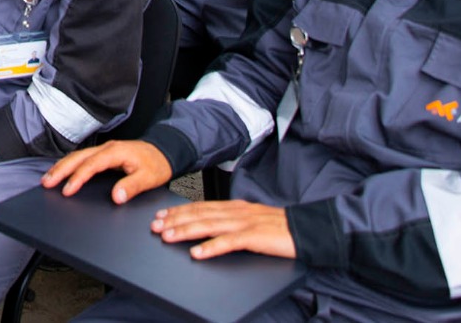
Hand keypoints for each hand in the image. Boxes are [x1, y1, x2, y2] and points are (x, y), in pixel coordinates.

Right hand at [42, 140, 172, 203]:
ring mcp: (105, 150)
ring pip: (78, 156)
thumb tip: (116, 196)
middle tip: (46, 182)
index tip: (67, 190)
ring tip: (48, 178)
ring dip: (62, 166)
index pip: (91, 165)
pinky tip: (63, 172)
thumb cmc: (157, 164)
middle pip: (78, 157)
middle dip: (60, 169)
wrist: (165, 151)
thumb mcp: (149, 178)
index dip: (77, 178)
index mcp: (116, 152)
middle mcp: (107, 148)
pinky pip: (83, 158)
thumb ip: (132, 186)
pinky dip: (70, 164)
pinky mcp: (105, 154)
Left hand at [151, 200, 295, 259]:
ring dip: (185, 231)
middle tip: (155, 225)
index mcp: (234, 207)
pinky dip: (211, 247)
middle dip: (174, 220)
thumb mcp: (250, 220)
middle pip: (199, 214)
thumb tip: (209, 227)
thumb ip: (231, 222)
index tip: (160, 215)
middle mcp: (235, 212)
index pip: (200, 207)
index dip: (178, 211)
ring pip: (208, 226)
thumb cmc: (278, 228)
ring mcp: (244, 223)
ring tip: (167, 236)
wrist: (305, 229)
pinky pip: (228, 243)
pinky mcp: (253, 237)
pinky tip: (197, 253)